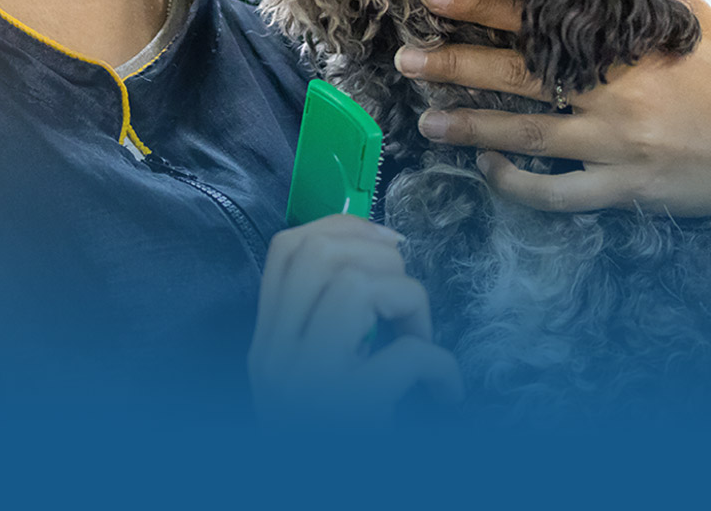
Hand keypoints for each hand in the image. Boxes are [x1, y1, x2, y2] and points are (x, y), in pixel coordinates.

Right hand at [248, 214, 463, 421]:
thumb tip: (385, 246)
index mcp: (266, 345)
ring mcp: (305, 387)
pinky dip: (440, 365)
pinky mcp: (346, 416)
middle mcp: (274, 360)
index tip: (384, 244)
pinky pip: (404, 356)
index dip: (343, 227)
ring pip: (356, 285)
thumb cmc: (337, 437)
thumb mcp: (312, 372)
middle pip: (321, 255)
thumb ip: (327, 318)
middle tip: (404, 300)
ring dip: (408, 301)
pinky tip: (445, 392)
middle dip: (380, 256)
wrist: (327, 491)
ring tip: (419, 340)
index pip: (287, 248)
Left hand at [395, 0, 710, 301]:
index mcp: (632, 46)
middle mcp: (620, 94)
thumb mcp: (695, 23)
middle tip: (405, 56)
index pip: (545, 18)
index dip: (487, 5)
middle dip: (457, 64)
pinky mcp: (626, 190)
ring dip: (471, 126)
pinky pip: (558, 193)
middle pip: (522, 76)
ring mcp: (621, 146)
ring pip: (529, 137)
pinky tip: (485, 169)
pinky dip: (517, 185)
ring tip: (424, 119)